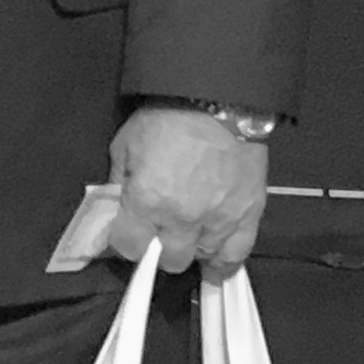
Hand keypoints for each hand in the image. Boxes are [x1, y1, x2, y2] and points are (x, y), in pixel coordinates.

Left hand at [106, 104, 269, 272]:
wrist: (218, 102)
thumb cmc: (165, 120)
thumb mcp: (125, 145)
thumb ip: (118, 182)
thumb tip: (114, 210)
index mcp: (147, 202)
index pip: (129, 247)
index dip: (125, 241)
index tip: (128, 232)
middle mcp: (183, 220)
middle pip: (168, 260)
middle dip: (159, 248)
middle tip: (159, 230)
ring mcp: (219, 221)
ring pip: (202, 259)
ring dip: (191, 250)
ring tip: (188, 236)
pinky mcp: (249, 216)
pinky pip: (237, 255)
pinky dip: (225, 261)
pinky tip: (216, 260)